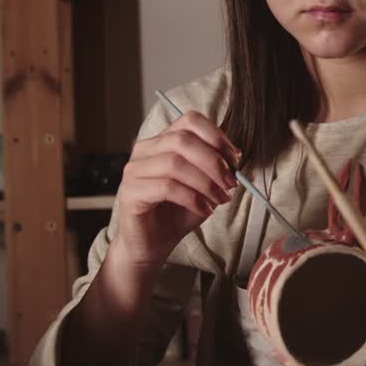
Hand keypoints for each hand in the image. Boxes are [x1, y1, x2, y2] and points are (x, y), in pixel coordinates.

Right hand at [112, 109, 240, 270]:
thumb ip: (215, 169)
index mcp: (162, 141)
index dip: (217, 136)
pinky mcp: (130, 193)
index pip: (190, 120)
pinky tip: (205, 210)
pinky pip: (167, 187)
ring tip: (220, 199)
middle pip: (183, 139)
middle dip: (213, 161)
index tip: (235, 159)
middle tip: (230, 183)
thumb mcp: (203, 186)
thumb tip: (235, 158)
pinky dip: (192, 198)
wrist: (152, 245)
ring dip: (205, 182)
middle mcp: (144, 150)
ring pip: (175, 163)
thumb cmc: (176, 213)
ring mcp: (134, 170)